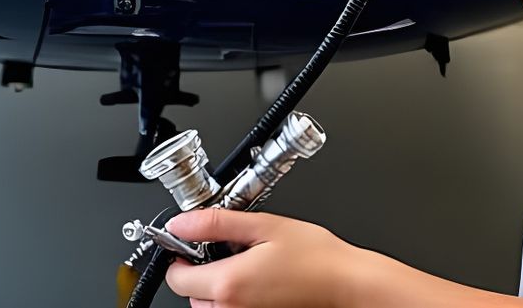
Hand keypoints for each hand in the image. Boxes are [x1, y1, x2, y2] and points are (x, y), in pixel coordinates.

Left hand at [162, 208, 374, 305]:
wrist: (346, 284)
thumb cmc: (315, 256)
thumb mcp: (262, 225)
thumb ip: (214, 222)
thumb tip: (180, 223)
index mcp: (229, 284)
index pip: (176, 279)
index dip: (179, 256)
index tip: (191, 243)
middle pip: (191, 294)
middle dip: (202, 270)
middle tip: (230, 248)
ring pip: (210, 307)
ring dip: (219, 286)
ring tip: (249, 263)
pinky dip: (236, 299)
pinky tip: (258, 281)